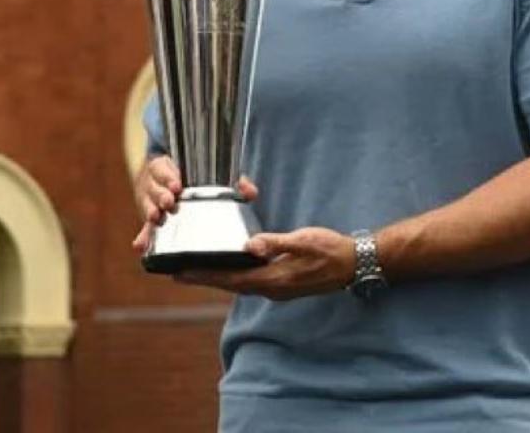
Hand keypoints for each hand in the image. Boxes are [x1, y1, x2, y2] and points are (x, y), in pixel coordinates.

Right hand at [131, 158, 258, 253]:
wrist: (180, 189)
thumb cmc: (198, 181)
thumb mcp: (215, 177)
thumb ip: (235, 183)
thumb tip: (250, 193)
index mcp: (166, 168)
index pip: (162, 168)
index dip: (168, 176)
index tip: (177, 186)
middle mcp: (155, 184)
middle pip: (153, 187)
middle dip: (161, 195)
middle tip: (170, 202)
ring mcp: (150, 202)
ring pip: (147, 205)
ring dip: (151, 211)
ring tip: (156, 218)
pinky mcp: (152, 221)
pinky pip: (146, 229)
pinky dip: (144, 237)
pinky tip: (140, 247)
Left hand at [176, 227, 355, 300]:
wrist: (352, 264)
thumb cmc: (330, 250)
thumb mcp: (303, 241)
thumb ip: (276, 243)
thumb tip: (249, 246)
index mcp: (273, 279)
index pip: (231, 279)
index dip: (204, 276)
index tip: (180, 273)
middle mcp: (271, 288)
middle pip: (229, 285)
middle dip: (204, 279)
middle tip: (177, 273)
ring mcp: (277, 288)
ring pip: (238, 285)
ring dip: (217, 279)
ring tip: (195, 272)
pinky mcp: (281, 284)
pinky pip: (250, 281)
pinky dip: (233, 276)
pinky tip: (228, 268)